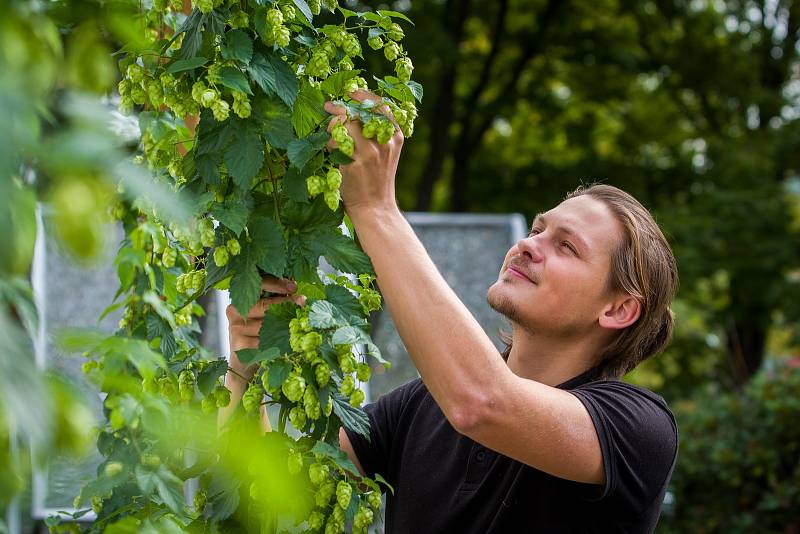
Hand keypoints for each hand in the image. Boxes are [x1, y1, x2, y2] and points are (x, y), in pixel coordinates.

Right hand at [226, 276, 304, 382]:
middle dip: (287, 303)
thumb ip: (275, 304)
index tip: (293, 287)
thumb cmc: (258, 337)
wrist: (243, 365)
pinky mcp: (239, 344)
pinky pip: (264, 341)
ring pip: (267, 324)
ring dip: (286, 324)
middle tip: (303, 301)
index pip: (257, 286)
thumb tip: (298, 293)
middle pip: (265, 305)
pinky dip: (278, 342)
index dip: (276, 284)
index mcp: (241, 301)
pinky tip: (288, 343)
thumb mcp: (265, 318)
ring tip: (299, 324)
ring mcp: (235, 328)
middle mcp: (235, 312)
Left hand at [324, 90, 403, 213]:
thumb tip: (357, 108)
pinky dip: (328, 144)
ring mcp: (367, 154)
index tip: (350, 92)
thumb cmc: (378, 179)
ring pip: (344, 125)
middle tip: (329, 106)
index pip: (380, 106)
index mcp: (395, 137)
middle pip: (358, 113)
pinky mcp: (352, 165)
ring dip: (332, 127)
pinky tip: (329, 151)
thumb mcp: (387, 153)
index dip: (363, 95)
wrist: (375, 207)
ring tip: (330, 134)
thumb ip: (378, 133)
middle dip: (340, 108)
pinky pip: (334, 144)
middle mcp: (383, 144)